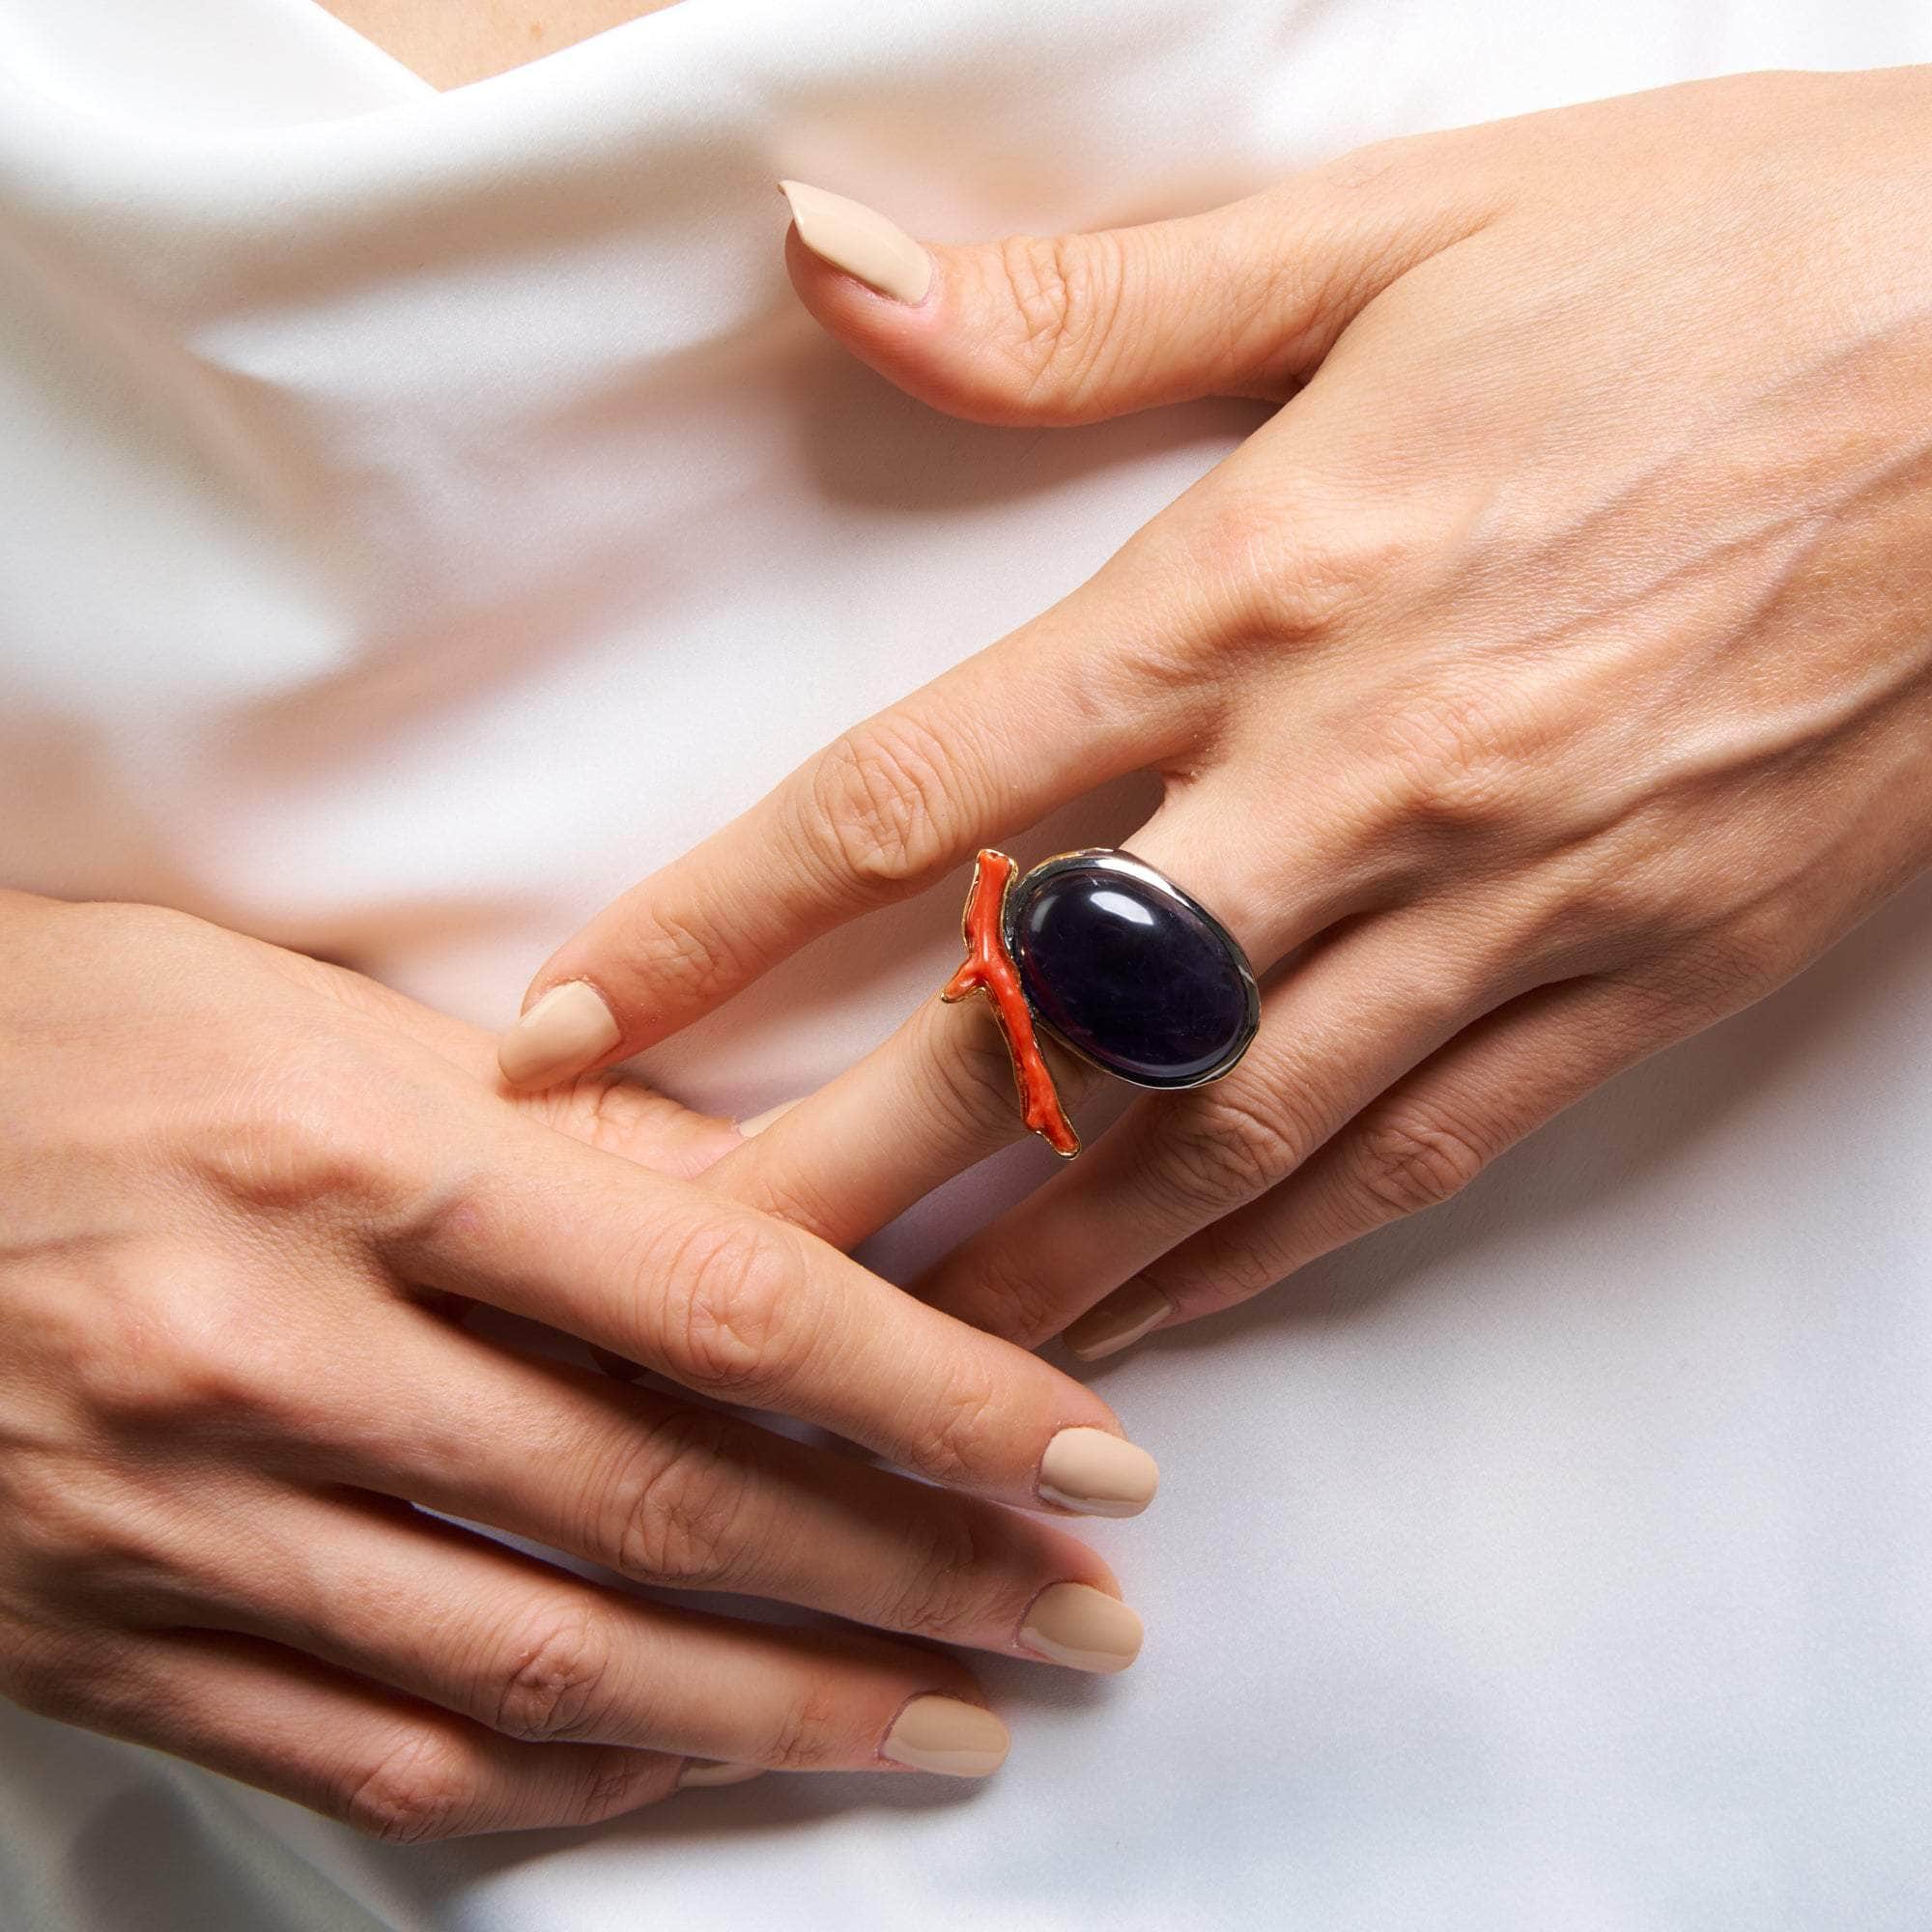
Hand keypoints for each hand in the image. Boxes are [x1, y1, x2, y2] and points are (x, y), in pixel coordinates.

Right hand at [0, 894, 1153, 1840]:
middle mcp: (276, 1353)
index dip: (941, 1399)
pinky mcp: (101, 1635)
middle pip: (669, 1509)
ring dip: (777, 1716)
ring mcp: (177, 1520)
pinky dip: (562, 1784)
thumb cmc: (66, 1038)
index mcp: (360, 1157)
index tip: (1088, 1461)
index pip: (728, 1306)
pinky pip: (376, 1752)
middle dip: (910, 1583)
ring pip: (545, 1672)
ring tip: (946, 1730)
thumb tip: (772, 1226)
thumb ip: (556, 1142)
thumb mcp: (318, 1022)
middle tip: (1074, 1623)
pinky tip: (695, 1774)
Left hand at [500, 70, 1931, 1362]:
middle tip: (663, 1294)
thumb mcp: (1395, 229)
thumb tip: (832, 265)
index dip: (719, 925)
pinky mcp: (1633, 979)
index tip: (576, 1034)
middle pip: (1033, 1029)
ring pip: (1213, 1150)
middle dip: (828, 1178)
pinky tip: (1150, 1335)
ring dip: (1023, 1278)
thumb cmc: (1722, 269)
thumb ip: (1089, 297)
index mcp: (1265, 584)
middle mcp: (1361, 778)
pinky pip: (1405, 1160)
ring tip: (869, 1383)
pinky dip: (1255, 1264)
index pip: (915, 799)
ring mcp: (1504, 904)